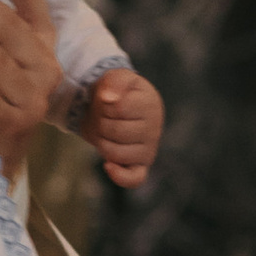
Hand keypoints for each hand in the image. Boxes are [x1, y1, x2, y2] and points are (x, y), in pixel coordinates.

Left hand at [86, 68, 163, 189]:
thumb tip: (109, 99)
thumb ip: (115, 82)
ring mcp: (149, 149)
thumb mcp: (116, 78)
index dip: (104, 104)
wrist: (116, 107)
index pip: (119, 108)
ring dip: (101, 142)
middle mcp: (154, 129)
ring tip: (105, 131)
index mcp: (151, 105)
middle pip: (114, 131)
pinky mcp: (141, 165)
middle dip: (100, 123)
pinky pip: (134, 178)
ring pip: (116, 153)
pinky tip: (107, 165)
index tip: (106, 100)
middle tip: (103, 117)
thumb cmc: (118, 92)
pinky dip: (120, 175)